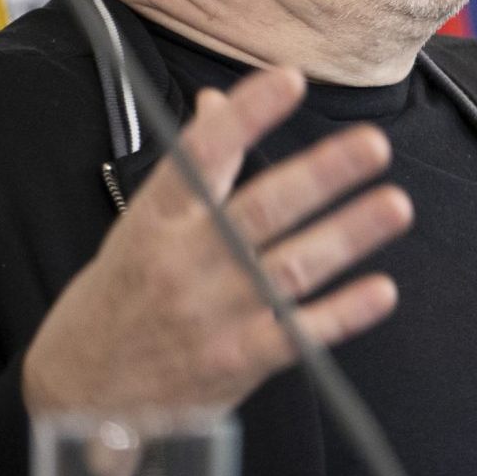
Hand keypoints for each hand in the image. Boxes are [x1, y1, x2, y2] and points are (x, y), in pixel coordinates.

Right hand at [22, 66, 411, 413]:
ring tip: (395, 205)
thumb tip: (220, 100)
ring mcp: (212, 316)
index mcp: (156, 220)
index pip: (199, 158)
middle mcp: (184, 264)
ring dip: (347, 236)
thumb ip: (196, 167)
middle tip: (373, 144)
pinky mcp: (236, 363)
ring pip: (289, 269)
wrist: (81, 396)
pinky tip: (381, 290)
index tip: (289, 80)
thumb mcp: (143, 224)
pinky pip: (296, 335)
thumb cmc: (122, 294)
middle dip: (320, 176)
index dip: (245, 116)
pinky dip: (341, 315)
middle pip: (259, 211)